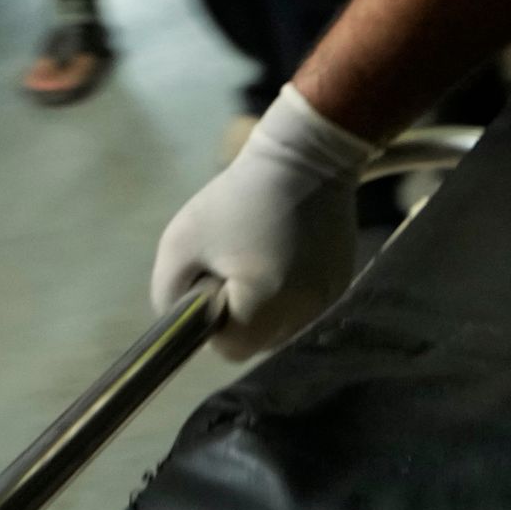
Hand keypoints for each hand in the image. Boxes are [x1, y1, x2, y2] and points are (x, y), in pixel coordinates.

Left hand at [149, 86, 374, 360]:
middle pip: (259, 341)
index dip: (213, 324)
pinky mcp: (342, 281)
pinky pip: (305, 304)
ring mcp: (328, 298)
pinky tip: (286, 253)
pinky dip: (290, 289)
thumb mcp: (181, 242)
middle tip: (234, 267)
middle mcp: (304, 312)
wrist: (307, 159)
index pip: (230, 350)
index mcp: (265, 305)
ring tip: (261, 257)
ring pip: (283, 324)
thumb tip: (183, 318)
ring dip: (266, 304)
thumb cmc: (238, 198)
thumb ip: (169, 293)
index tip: (212, 286)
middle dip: (241, 315)